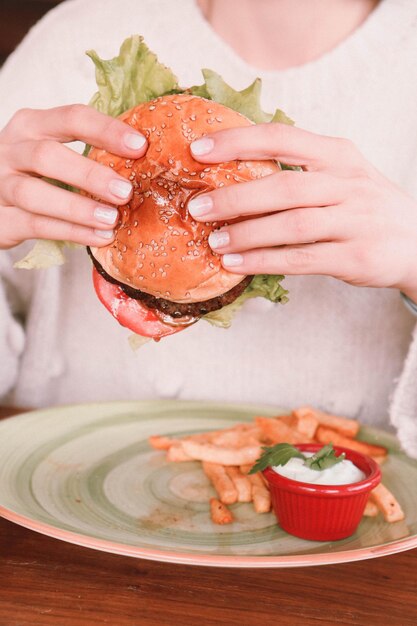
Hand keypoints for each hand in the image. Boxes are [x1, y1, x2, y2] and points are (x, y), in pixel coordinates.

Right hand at [0, 104, 146, 248]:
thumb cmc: (33, 173)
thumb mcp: (52, 151)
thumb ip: (87, 150)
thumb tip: (144, 160)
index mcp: (31, 125)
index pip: (71, 118)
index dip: (106, 130)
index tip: (140, 146)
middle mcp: (11, 150)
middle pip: (47, 155)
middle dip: (90, 174)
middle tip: (125, 191)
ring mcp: (0, 184)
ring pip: (34, 193)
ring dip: (77, 208)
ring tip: (111, 219)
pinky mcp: (0, 218)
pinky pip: (35, 225)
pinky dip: (69, 232)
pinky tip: (98, 237)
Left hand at [188, 124, 416, 300]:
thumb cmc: (364, 206)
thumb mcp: (341, 174)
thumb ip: (298, 168)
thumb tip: (232, 170)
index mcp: (338, 154)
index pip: (281, 138)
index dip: (237, 142)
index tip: (198, 149)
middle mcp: (349, 183)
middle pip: (283, 186)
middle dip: (235, 197)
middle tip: (198, 208)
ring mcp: (355, 221)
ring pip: (291, 226)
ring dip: (247, 233)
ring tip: (214, 240)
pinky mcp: (356, 257)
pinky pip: (302, 259)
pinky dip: (265, 261)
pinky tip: (237, 263)